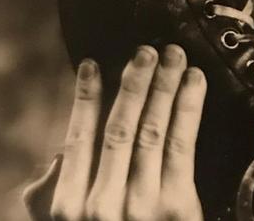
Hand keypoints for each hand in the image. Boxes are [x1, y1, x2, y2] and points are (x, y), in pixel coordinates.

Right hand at [23, 45, 206, 220]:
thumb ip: (58, 196)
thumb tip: (59, 155)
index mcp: (69, 209)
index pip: (77, 139)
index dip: (85, 98)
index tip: (93, 63)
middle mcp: (101, 204)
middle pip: (119, 127)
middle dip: (135, 83)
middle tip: (148, 50)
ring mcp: (140, 205)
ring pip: (152, 129)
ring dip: (165, 86)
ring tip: (175, 56)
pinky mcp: (177, 206)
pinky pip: (183, 144)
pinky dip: (189, 106)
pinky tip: (195, 82)